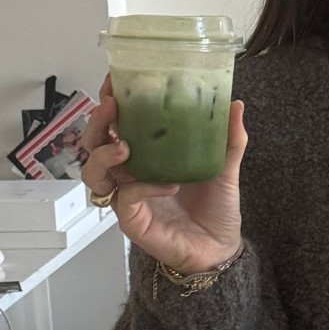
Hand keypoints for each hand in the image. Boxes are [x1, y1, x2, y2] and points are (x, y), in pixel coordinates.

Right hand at [77, 74, 246, 274]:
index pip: (114, 123)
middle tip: (111, 106)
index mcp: (144, 153)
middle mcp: (128, 173)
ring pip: (93, 171)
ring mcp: (127, 197)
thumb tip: (235, 104)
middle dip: (97, 122)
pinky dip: (143, 187)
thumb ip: (228, 139)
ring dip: (103, 153)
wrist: (221, 248)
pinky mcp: (132, 220)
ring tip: (124, 146)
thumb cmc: (215, 208)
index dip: (108, 102)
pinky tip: (168, 184)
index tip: (114, 81)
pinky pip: (125, 198)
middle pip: (92, 143)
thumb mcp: (224, 167)